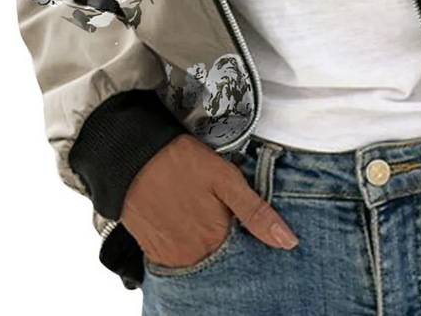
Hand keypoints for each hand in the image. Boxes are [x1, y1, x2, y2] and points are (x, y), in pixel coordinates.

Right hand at [120, 133, 298, 267]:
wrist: (132, 158)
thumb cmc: (182, 163)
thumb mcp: (227, 180)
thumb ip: (256, 213)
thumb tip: (288, 242)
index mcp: (215, 240)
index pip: (245, 257)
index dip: (252, 243)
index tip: (254, 231)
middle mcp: (193, 257)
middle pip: (221, 263)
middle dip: (231, 249)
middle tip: (227, 220)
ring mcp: (171, 257)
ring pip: (200, 263)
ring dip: (209, 249)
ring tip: (208, 221)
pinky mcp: (153, 252)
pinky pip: (178, 262)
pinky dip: (188, 250)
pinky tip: (191, 228)